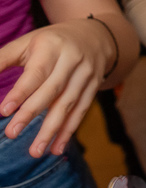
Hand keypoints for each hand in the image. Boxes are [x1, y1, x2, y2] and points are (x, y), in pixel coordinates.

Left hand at [0, 19, 115, 157]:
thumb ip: (3, 59)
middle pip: (52, 90)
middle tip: (12, 133)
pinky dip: (69, 131)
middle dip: (31, 113)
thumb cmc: (50, 42)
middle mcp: (72, 60)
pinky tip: (56, 148)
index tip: (4, 111)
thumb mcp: (27, 43)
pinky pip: (81, 111)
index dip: (21, 92)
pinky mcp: (94, 87)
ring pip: (68, 104)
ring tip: (35, 151)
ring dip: (52, 129)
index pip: (36, 73)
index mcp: (52, 47)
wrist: (94, 36)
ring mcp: (86, 74)